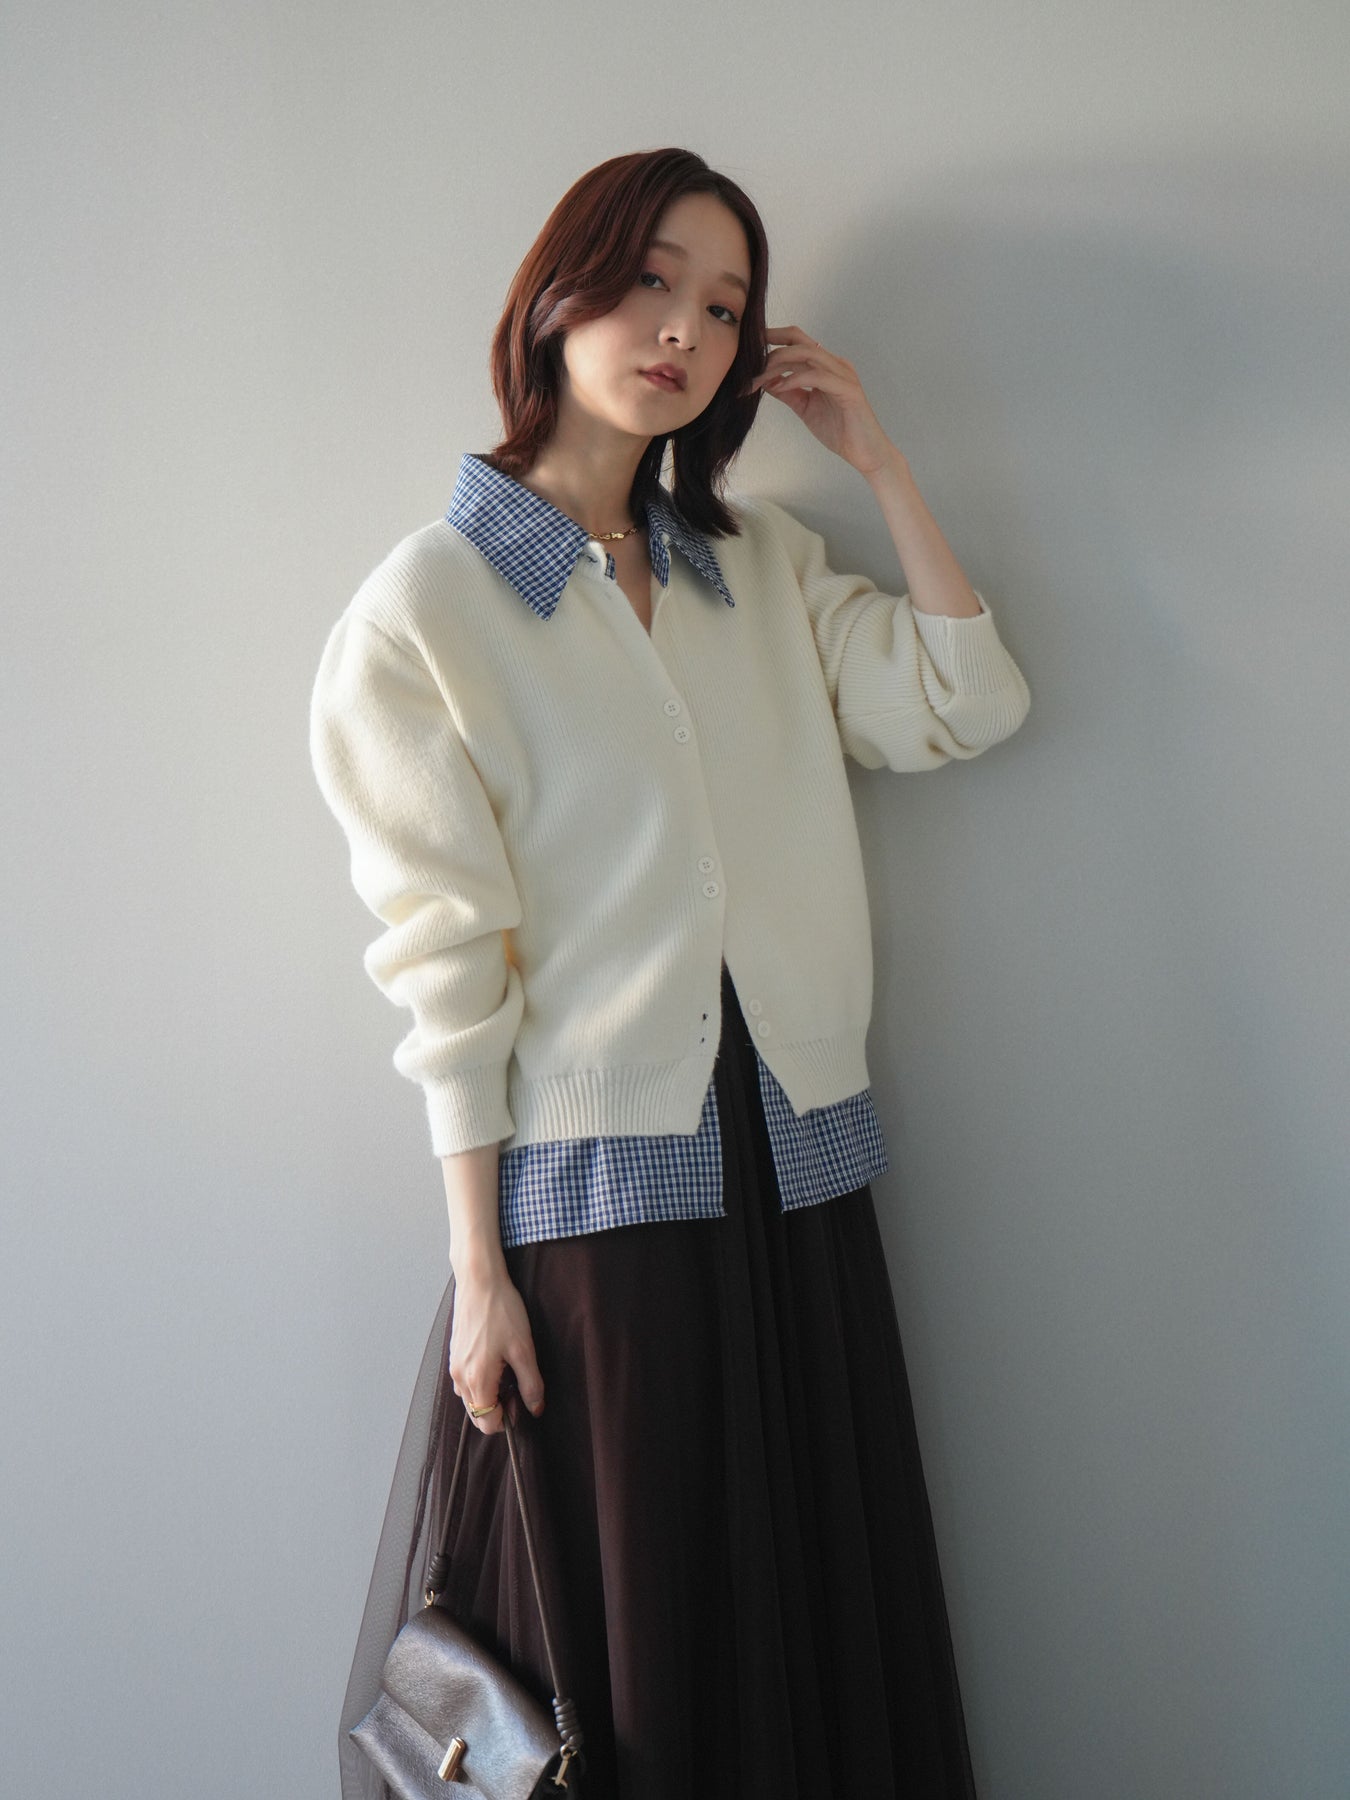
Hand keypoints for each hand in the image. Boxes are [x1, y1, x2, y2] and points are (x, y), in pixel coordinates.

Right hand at [448, 1266, 545, 1436]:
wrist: (479, 1281)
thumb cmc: (501, 1311)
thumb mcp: (524, 1349)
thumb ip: (531, 1383)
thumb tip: (535, 1408)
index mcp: (477, 1380)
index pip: (487, 1423)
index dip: (507, 1419)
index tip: (521, 1402)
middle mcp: (460, 1377)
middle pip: (477, 1413)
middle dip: (497, 1408)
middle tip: (516, 1386)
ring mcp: (454, 1365)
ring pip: (470, 1398)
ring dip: (488, 1395)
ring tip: (506, 1370)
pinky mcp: (454, 1354)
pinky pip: (464, 1381)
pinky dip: (479, 1381)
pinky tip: (494, 1360)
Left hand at [746, 325, 900, 477]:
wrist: (865, 453)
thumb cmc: (840, 430)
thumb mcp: (805, 407)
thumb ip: (789, 392)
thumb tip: (766, 381)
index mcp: (826, 366)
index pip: (797, 341)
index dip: (773, 338)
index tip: (747, 346)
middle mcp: (835, 364)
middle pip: (799, 340)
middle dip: (770, 346)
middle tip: (746, 362)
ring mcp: (843, 374)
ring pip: (806, 354)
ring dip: (777, 365)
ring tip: (757, 379)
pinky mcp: (848, 389)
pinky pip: (817, 376)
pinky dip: (794, 379)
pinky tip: (779, 388)